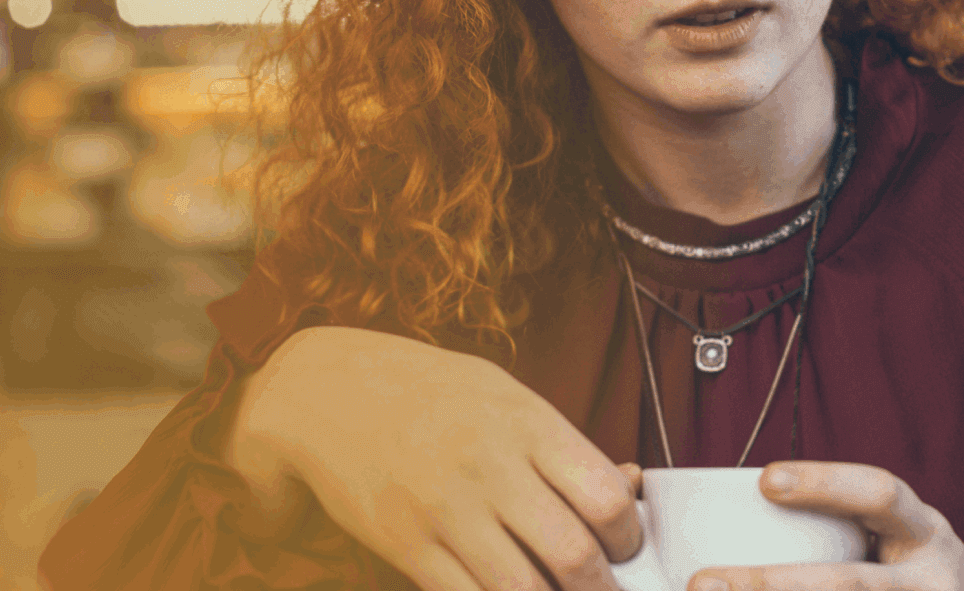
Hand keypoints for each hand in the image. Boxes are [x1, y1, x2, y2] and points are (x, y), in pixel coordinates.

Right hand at [226, 325, 641, 590]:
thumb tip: (630, 487)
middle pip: (573, 553)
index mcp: (529, 425)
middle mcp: (492, 468)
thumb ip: (566, 446)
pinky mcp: (407, 546)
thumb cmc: (435, 394)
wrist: (333, 393)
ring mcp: (447, 511)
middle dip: (600, 585)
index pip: (605, 497)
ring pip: (522, 589)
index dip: (628, 535)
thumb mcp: (509, 397)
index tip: (625, 545)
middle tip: (601, 586)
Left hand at [692, 462, 963, 590]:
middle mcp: (928, 583)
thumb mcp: (905, 543)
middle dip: (773, 584)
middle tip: (704, 582)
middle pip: (850, 584)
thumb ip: (848, 531)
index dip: (824, 484)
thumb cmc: (921, 578)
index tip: (764, 482)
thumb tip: (741, 516)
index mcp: (925, 535)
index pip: (880, 494)